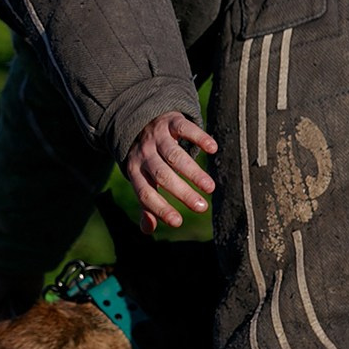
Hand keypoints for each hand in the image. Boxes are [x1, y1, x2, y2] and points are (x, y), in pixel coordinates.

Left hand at [121, 110, 216, 233]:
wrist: (141, 118)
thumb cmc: (147, 157)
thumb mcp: (142, 178)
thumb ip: (146, 203)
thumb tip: (148, 230)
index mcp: (135, 171)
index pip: (145, 193)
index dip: (159, 208)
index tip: (178, 222)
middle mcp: (144, 154)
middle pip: (162, 175)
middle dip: (182, 192)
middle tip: (202, 207)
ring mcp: (157, 136)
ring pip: (174, 155)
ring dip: (193, 172)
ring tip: (210, 188)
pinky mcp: (171, 121)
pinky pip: (185, 128)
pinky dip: (199, 138)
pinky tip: (213, 149)